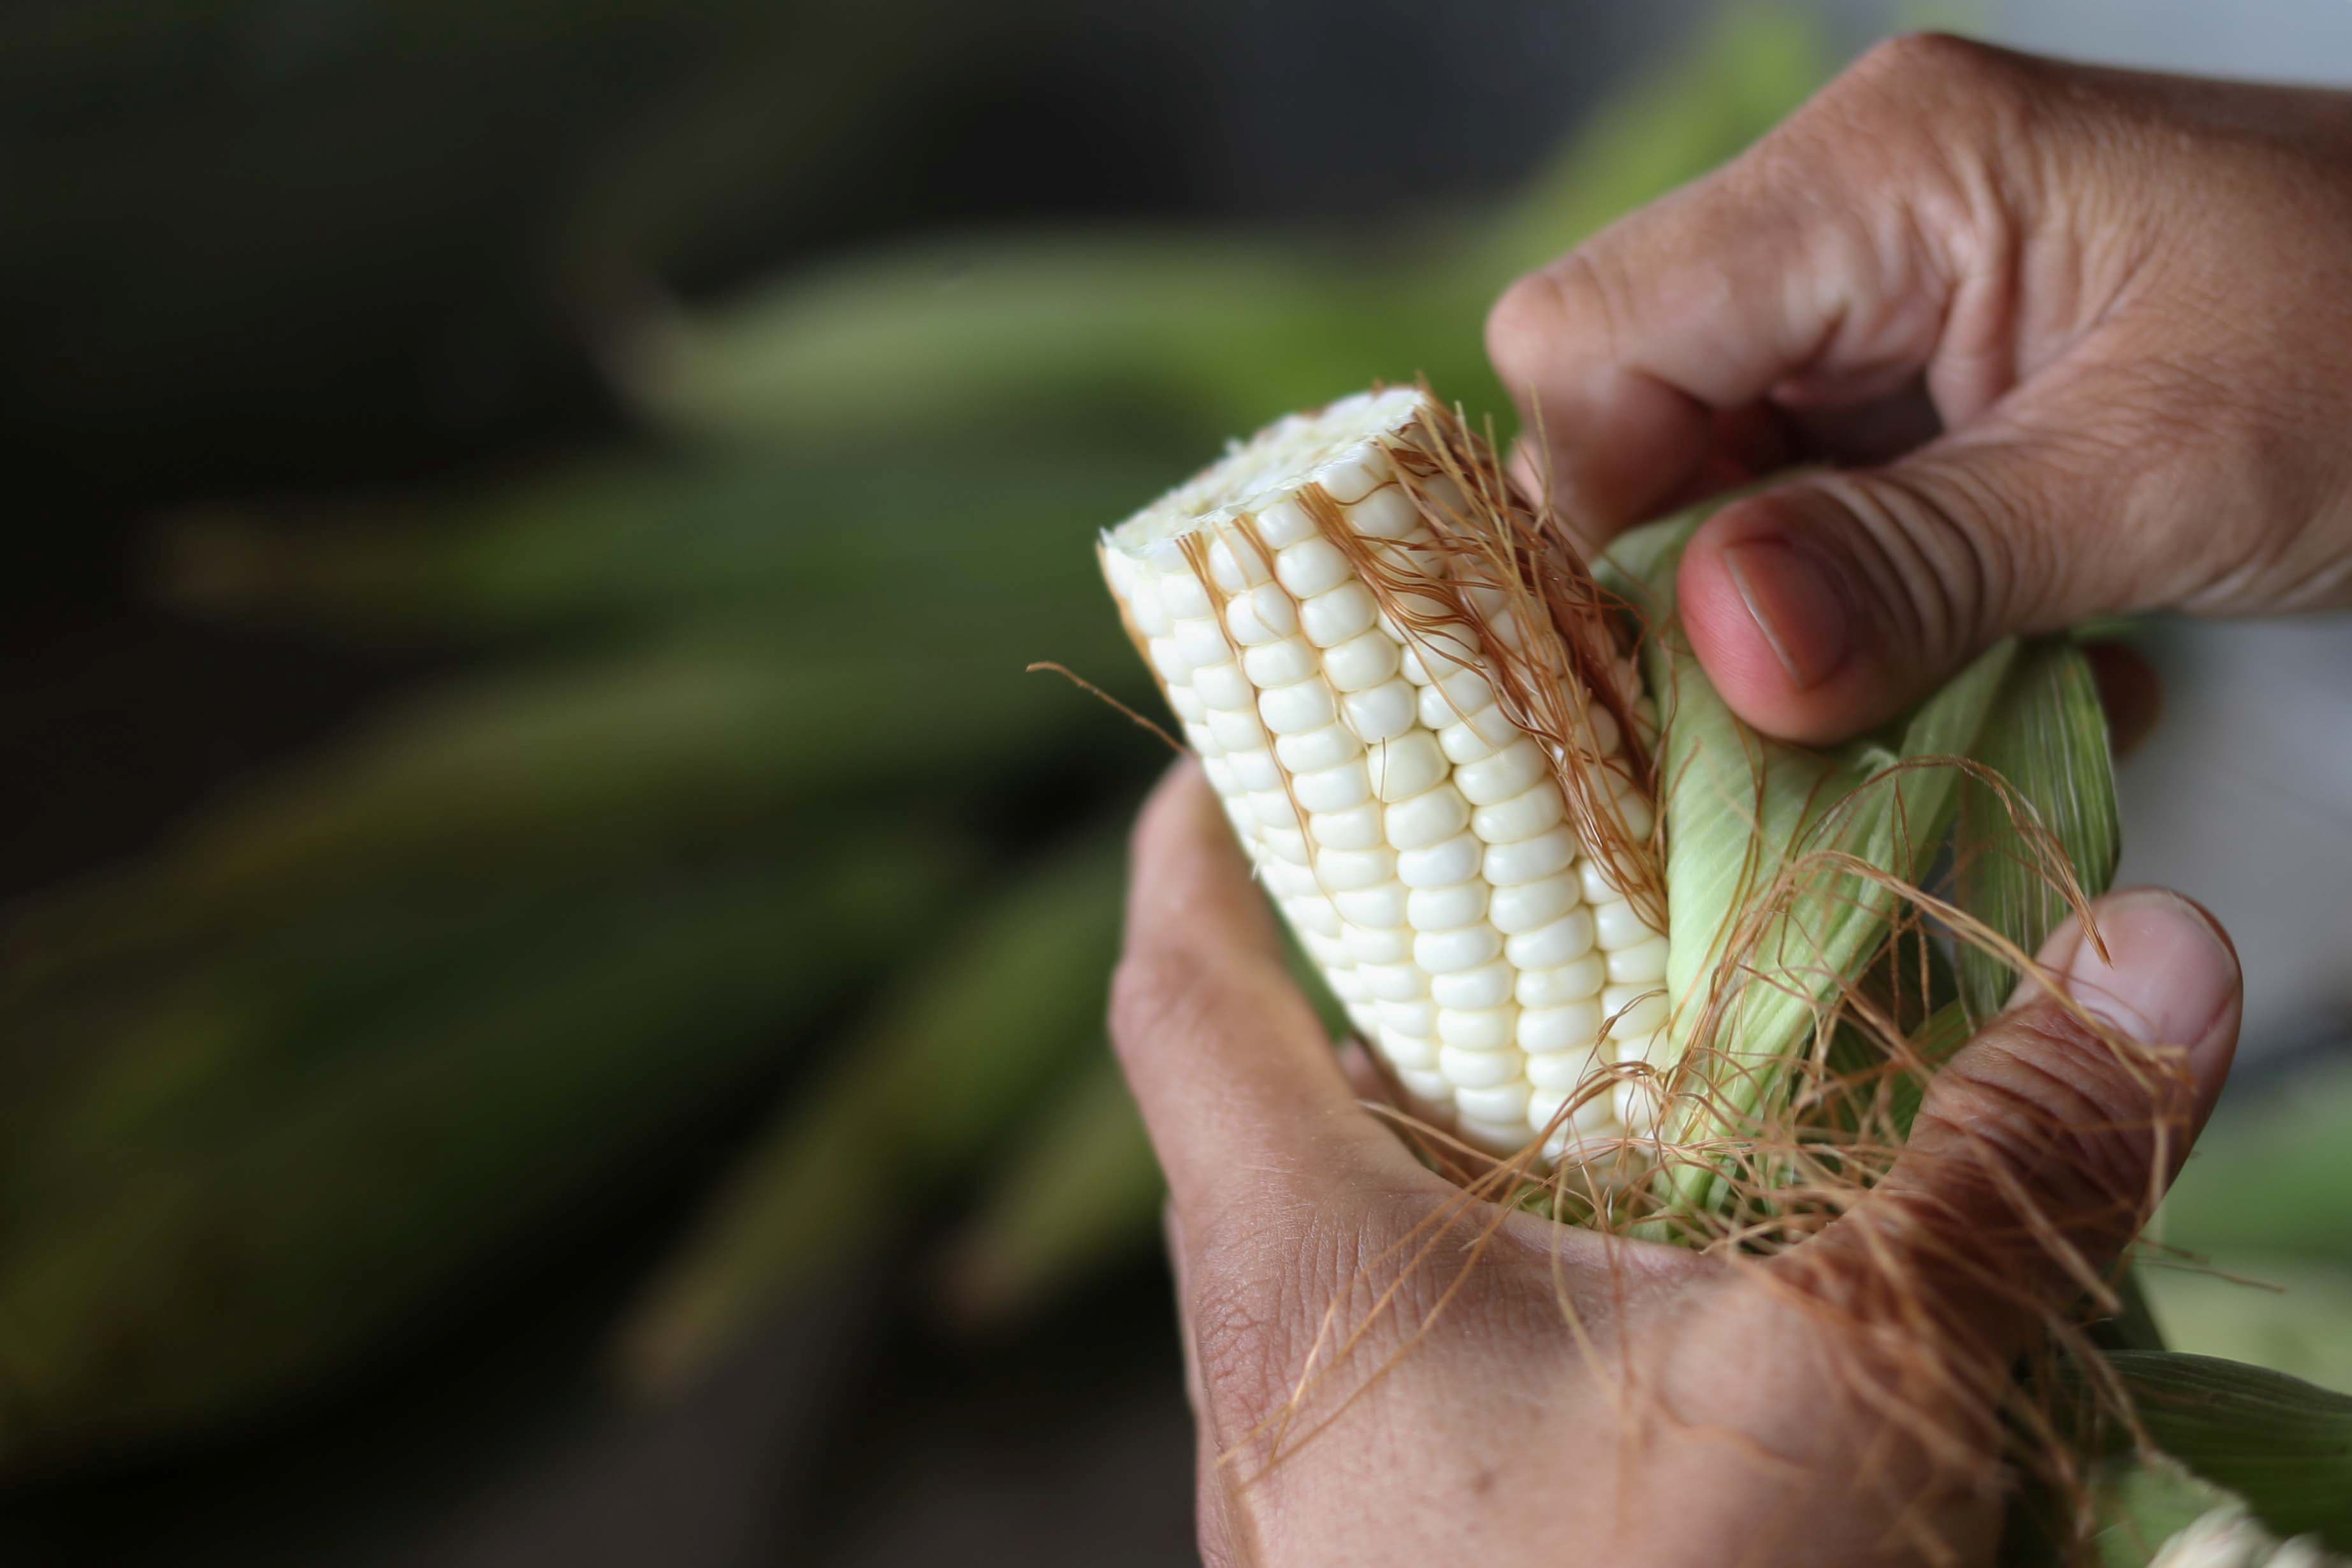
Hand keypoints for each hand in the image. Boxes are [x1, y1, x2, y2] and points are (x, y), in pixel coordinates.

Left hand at [1110, 765, 2239, 1566]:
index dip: (1199, 833)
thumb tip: (2156, 954)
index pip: (1177, 979)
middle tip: (1524, 853)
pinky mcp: (1425, 1541)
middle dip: (1394, 958)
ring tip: (1627, 1025)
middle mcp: (1280, 1348)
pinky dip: (1549, 1268)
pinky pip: (1454, 1350)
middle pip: (1291, 1085)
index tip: (1257, 725)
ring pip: (1385, 1225)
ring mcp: (1344, 1464)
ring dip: (1490, 1123)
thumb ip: (1999, 1174)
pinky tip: (1689, 1269)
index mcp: (1295, 1257)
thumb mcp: (1845, 1402)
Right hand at [1488, 34, 2351, 743]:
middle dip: (1691, 584)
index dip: (1603, 515)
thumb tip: (1717, 650)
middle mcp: (1845, 210)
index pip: (1592, 339)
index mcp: (1882, 171)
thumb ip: (1923, 564)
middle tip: (1793, 720)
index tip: (1692, 673)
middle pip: (1625, 413)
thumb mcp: (2164, 476)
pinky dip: (1848, 606)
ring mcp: (1874, 291)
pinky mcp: (1912, 370)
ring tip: (1909, 691)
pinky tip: (1957, 649)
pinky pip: (1793, 501)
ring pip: (1698, 478)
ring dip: (1777, 615)